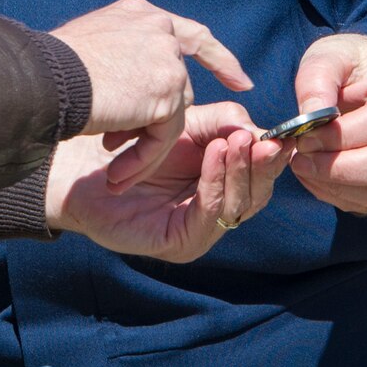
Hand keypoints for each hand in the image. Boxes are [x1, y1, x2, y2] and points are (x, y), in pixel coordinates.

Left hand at [46, 102, 290, 262]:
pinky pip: (208, 213)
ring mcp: (200, 232)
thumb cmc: (136, 144)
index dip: (273, 155)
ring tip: (239, 141)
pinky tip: (215, 154)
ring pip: (237, 205)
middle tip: (266, 141)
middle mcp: (217, 213)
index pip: (260, 174)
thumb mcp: (190, 126)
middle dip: (263, 166)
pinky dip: (215, 181)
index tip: (282, 134)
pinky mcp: (181, 243)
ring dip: (241, 170)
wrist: (85, 167)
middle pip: (256, 194)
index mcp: (224, 185)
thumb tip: (260, 130)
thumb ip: (225, 123)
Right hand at [50, 0, 252, 189]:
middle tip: (128, 145)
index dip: (218, 58)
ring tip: (108, 160)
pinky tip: (116, 174)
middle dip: (163, 117)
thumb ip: (119, 56)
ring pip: (172, 114)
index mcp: (139, 15)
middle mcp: (158, 30)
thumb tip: (129, 82)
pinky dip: (141, 160)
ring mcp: (166, 60)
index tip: (240, 81)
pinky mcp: (166, 94)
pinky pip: (164, 137)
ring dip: (142, 143)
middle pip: (180, 82)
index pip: (190, 34)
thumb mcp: (87, 48)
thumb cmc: (43, 69)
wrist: (39, 79)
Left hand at [289, 33, 366, 214]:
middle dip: (340, 168)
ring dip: (336, 185)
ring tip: (301, 165)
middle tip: (300, 158)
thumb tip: (308, 116)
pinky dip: (337, 195)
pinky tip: (312, 175)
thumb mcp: (331, 54)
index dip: (344, 135)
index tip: (305, 136)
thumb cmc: (352, 64)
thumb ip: (317, 79)